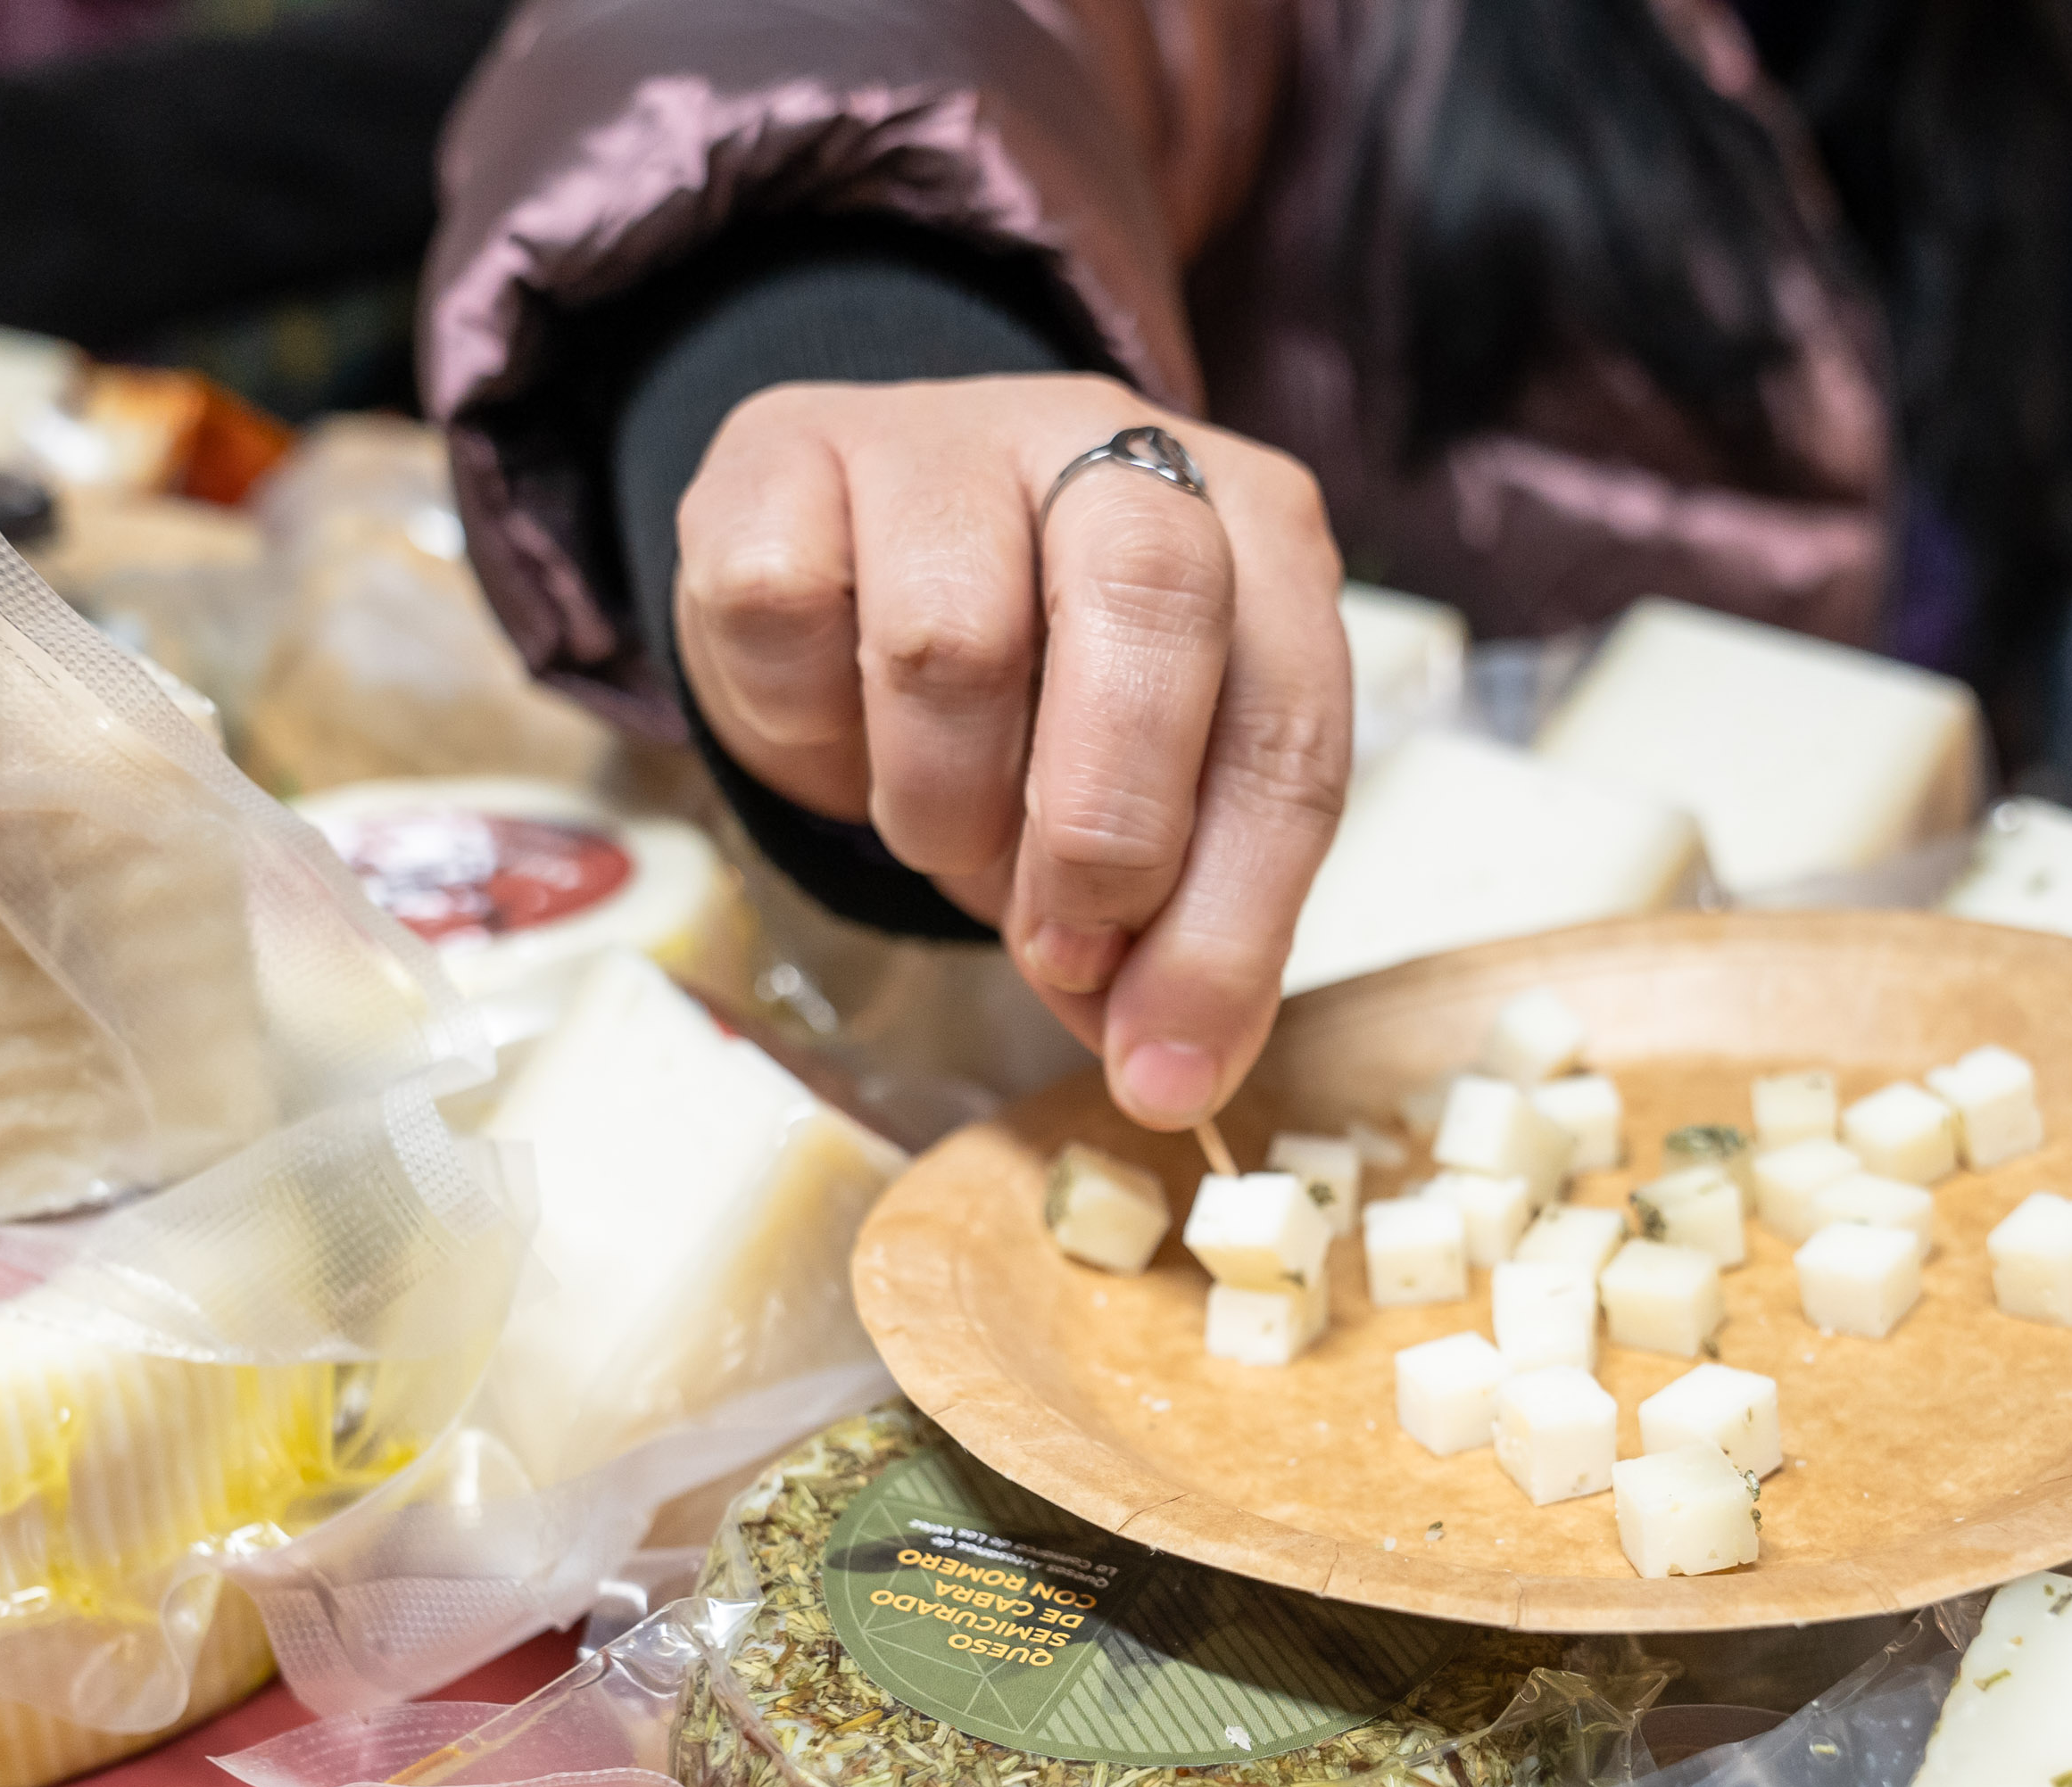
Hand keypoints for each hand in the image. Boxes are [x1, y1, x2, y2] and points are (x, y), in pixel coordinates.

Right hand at [672, 372, 1351, 1130]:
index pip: (1288, 722)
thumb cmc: (1027, 699)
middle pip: (1151, 604)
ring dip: (942, 802)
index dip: (1231, 917)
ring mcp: (944, 431)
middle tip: (1058, 948)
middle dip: (1106, 829)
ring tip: (941, 828)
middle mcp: (1116, 449)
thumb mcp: (1134, 811)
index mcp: (1254, 534)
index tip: (1164, 1057)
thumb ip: (1169, 927)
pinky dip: (808, 728)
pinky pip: (787, 611)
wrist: (845, 562)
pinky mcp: (784, 448)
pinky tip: (837, 734)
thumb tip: (1162, 1070)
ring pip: (951, 638)